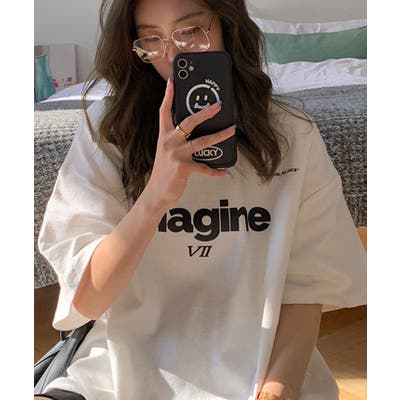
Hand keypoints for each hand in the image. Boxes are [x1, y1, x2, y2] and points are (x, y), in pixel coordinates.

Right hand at [146, 77, 235, 207]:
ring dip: (220, 135)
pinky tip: (224, 171)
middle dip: (205, 112)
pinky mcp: (183, 168)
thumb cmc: (165, 170)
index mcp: (164, 135)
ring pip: (202, 142)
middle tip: (219, 105)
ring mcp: (175, 155)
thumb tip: (196, 130)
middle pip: (188, 122)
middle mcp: (168, 142)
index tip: (173, 79)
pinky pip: (204, 168)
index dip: (169, 95)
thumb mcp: (167, 151)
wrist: (156, 192)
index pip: (164, 111)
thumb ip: (177, 139)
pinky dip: (215, 170)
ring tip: (232, 130)